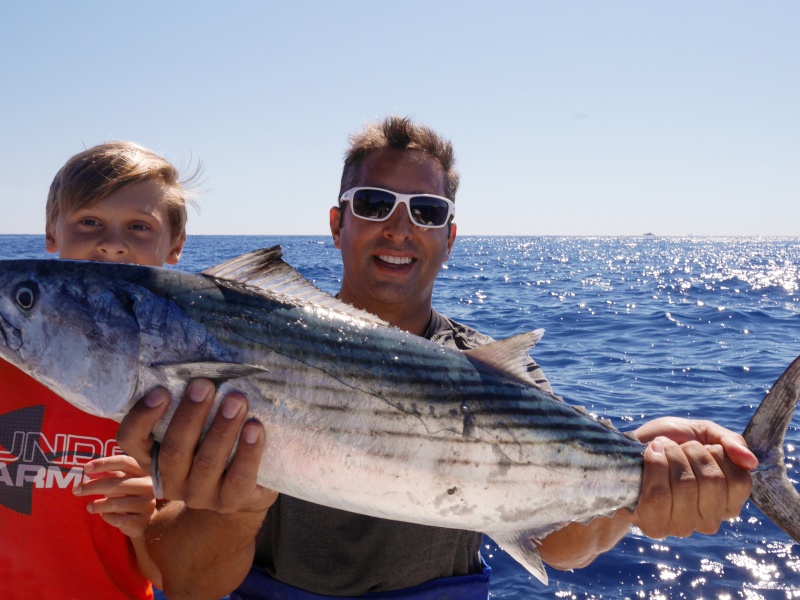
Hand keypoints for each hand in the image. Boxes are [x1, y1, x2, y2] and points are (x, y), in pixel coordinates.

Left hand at [74, 455, 155, 537]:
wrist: (148, 520)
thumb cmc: (131, 496)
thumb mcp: (124, 481)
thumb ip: (111, 473)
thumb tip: (89, 468)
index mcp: (144, 471)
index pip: (124, 462)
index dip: (104, 463)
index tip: (85, 468)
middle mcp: (149, 486)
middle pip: (115, 483)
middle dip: (92, 486)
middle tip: (76, 490)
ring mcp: (147, 504)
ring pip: (114, 503)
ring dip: (97, 505)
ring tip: (89, 507)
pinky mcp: (143, 522)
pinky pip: (117, 519)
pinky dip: (107, 517)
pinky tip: (105, 515)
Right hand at [116, 379, 277, 514]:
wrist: (242, 491)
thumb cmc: (213, 445)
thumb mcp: (195, 428)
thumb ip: (190, 405)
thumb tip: (201, 364)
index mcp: (153, 458)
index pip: (131, 440)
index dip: (142, 417)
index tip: (162, 391)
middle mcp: (172, 481)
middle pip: (174, 450)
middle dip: (191, 414)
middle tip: (206, 385)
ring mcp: (200, 495)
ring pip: (207, 462)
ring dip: (222, 428)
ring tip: (237, 400)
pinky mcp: (231, 502)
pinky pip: (240, 477)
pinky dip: (249, 451)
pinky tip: (255, 428)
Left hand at [619, 417, 754, 538]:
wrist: (623, 454)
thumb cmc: (666, 443)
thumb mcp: (701, 433)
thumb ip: (730, 442)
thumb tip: (751, 461)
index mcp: (727, 501)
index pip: (740, 481)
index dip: (718, 454)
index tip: (701, 446)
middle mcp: (709, 520)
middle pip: (713, 480)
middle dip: (692, 451)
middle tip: (677, 447)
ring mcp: (682, 526)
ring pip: (686, 485)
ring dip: (671, 455)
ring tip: (660, 449)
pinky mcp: (655, 526)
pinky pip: (659, 494)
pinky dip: (653, 464)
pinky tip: (649, 455)